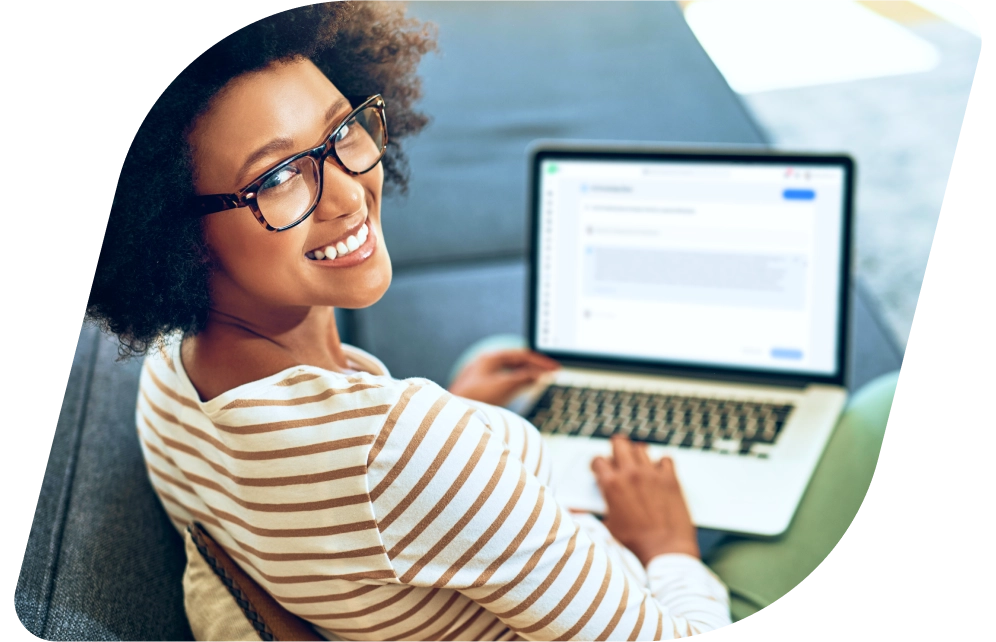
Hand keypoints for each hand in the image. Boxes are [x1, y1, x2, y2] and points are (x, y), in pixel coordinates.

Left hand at [448, 349, 558, 406]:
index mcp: (489, 359)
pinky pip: (504, 383)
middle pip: (515, 362)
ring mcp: (481, 378)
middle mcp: (484, 366)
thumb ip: (522, 378)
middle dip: (534, 366)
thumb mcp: (502, 386)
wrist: (452, 417)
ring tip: (541, 379)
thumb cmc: (473, 400)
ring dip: (526, 375)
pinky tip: (523, 388)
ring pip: (509, 373)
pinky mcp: (479, 391)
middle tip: (551, 372)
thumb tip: (539, 373)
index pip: (520, 355)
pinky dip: (517, 383)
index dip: (539, 361)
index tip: (554, 368)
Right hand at [591, 436, 699, 565]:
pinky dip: (661, 465)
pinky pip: (666, 459)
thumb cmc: (634, 543)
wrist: (664, 551)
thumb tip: (574, 511)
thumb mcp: (606, 527)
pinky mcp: (670, 479)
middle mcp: (630, 473)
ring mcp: (652, 474)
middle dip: (616, 449)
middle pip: (619, 444)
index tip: (601, 470)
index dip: (598, 465)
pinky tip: (659, 474)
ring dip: (637, 456)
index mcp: (611, 484)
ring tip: (638, 466)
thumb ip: (591, 513)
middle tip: (617, 457)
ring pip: (641, 449)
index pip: (599, 460)